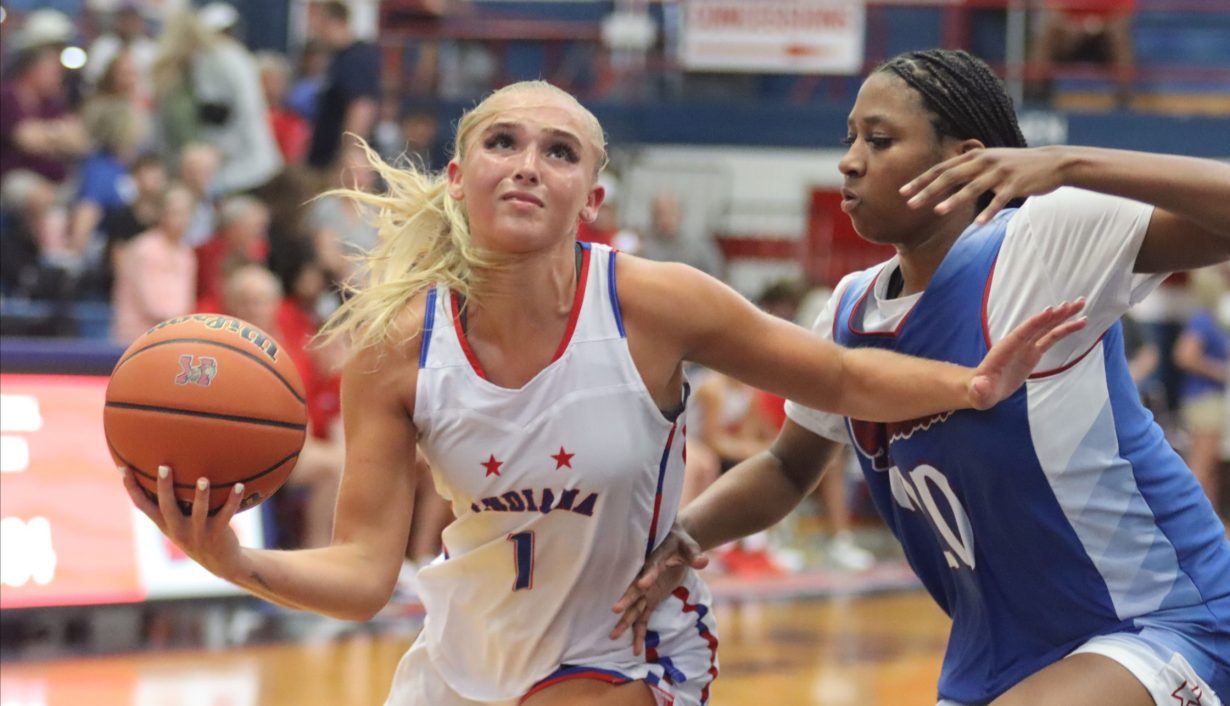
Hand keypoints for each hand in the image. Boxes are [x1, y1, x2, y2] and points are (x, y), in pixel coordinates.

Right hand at [121, 465, 245, 580]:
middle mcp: (177, 529)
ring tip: (203, 479)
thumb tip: (168, 468)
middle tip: (164, 467)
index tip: (123, 468)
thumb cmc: (197, 532)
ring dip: (201, 495)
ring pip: (198, 512)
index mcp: (165, 523)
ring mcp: (198, 533)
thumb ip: (172, 501)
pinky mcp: (217, 534)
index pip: (142, 505)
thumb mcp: (179, 521)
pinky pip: (226, 514)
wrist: (220, 561)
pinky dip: (233, 500)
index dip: (132, 488)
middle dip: (164, 487)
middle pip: (167, 507)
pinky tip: (239, 485)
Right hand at [610, 521, 708, 654]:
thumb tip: (703, 561)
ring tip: (613, 636)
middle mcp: (646, 577)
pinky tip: (635, 649)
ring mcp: (646, 591)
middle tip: (616, 610)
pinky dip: (639, 632)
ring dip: (625, 621)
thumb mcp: (690, 547)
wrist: (673, 543)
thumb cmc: (680, 542)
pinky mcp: (650, 599)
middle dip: (627, 600)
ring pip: (634, 607)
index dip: (648, 575)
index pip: (651, 567)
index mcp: (656, 560)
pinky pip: (642, 617)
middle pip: (635, 590)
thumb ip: (694, 555)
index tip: (643, 584)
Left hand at [901, 147, 1067, 224]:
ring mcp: (1000, 172)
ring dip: (954, 200)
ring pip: (973, 187)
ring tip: (938, 212)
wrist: (1051, 162)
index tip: (902, 192)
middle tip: (910, 204)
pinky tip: (978, 224)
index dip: (921, 180)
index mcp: (974, 156)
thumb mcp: (989, 162)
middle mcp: (984, 161)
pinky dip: (989, 212)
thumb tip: (941, 181)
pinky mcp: (1016, 184)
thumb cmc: (1014, 165)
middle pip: (951, 176)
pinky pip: (999, 200)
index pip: (941, 168)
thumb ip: (966, 170)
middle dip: (929, 190)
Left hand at [967, 299, 1086, 409]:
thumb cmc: (979, 391)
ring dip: (1064, 318)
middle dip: (1056, 315)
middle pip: (1038, 326)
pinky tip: (1077, 324)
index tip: (1051, 310)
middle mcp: (1016, 344)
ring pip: (1047, 329)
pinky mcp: (1032, 354)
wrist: (982, 390)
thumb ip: (980, 389)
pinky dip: (1063, 331)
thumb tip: (979, 386)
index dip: (1035, 322)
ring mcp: (1025, 348)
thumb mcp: (979, 393)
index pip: (1022, 333)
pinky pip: (1050, 339)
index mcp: (1004, 350)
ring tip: (1081, 307)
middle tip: (1075, 303)